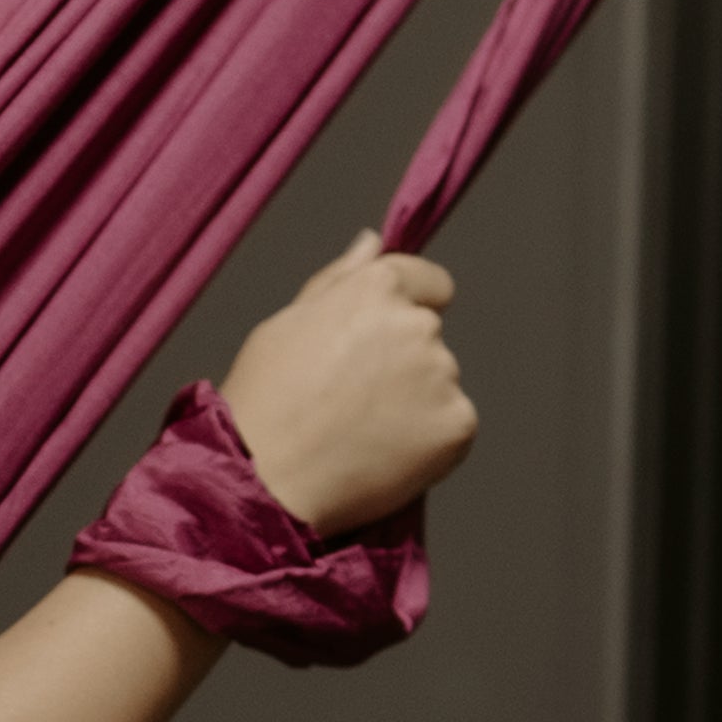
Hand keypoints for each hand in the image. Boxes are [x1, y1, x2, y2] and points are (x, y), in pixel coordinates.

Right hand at [218, 233, 476, 536]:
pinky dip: (430, 443)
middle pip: (429, 338)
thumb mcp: (286, 323)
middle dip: (403, 362)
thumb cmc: (264, 403)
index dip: (407, 310)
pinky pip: (453, 426)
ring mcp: (442, 376)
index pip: (429, 282)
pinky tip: (384, 456)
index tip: (382, 343)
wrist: (266, 481)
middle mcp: (418, 324)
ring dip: (416, 404)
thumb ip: (339, 280)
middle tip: (352, 402)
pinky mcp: (457, 425)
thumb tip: (373, 241)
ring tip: (360, 434)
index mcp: (378, 288)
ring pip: (440, 384)